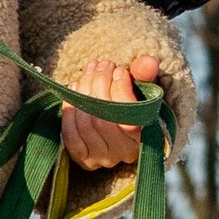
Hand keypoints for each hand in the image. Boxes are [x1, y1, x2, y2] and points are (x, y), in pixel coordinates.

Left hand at [61, 51, 167, 174]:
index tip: (119, 70)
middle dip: (99, 85)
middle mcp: (123, 153)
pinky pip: (70, 134)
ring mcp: (102, 158)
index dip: (121, 90)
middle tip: (101, 65)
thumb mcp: (142, 91)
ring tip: (88, 72)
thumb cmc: (133, 106)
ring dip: (83, 92)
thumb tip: (149, 61)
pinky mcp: (83, 158)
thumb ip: (145, 77)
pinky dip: (69, 108)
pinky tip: (74, 89)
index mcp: (145, 140)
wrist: (117, 128)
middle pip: (103, 119)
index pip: (130, 119)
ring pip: (86, 124)